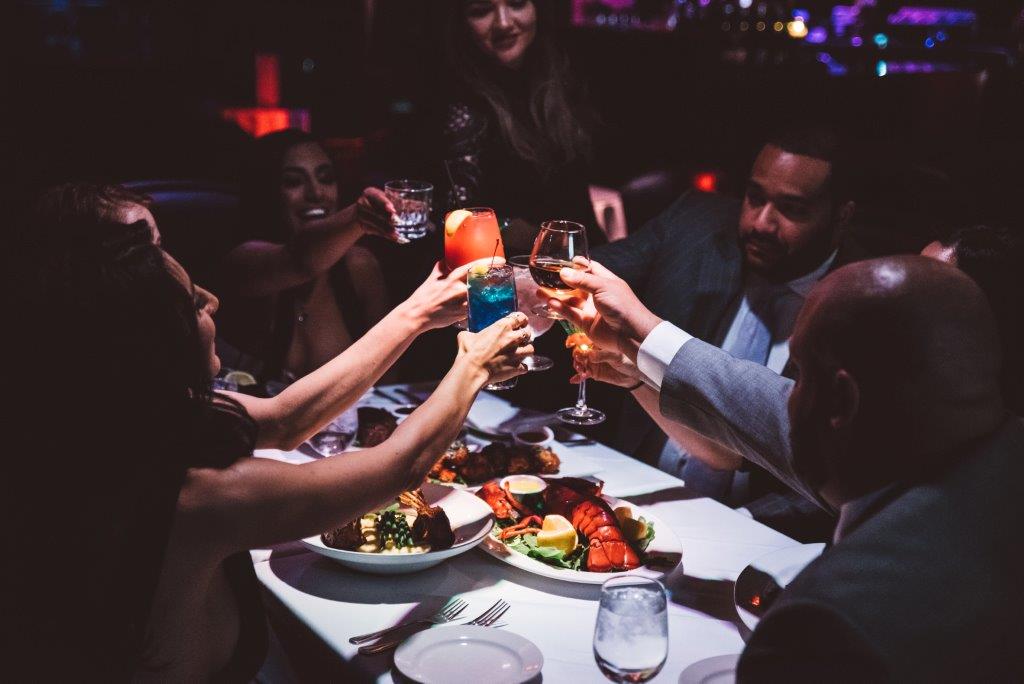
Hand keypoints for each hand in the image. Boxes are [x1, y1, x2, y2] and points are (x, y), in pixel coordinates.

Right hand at [354, 187, 398, 240]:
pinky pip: (376, 232)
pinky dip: (387, 236)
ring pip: (377, 224)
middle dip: (389, 219)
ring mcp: (361, 215)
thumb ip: (399, 201)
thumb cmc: (380, 202)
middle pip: (377, 212)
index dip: (385, 203)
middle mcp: (362, 202)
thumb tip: (419, 205)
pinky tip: (397, 239)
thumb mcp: (386, 198)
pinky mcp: (363, 226)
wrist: (362, 211)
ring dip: (389, 230)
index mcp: (370, 193)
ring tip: (399, 235)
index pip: (377, 197)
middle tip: (399, 222)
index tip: (393, 210)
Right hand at [404, 257, 507, 330]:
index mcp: (452, 278)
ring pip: (481, 297)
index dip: (489, 263)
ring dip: (487, 296)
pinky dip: (478, 307)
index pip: (474, 267)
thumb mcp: (432, 279)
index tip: (501, 261)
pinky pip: (475, 309)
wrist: (417, 314)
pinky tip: (482, 306)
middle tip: (500, 280)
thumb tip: (445, 261)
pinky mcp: (462, 314)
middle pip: (482, 283)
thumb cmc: (423, 296)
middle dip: (492, 281)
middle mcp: (458, 289)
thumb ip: (440, 268)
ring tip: (493, 294)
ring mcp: (461, 303)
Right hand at [457, 312, 532, 383]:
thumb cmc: (469, 352)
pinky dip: (522, 367)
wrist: (473, 370)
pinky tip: (517, 367)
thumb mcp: (466, 336)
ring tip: (520, 352)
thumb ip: (470, 333)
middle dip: (525, 335)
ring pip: (531, 349)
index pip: (520, 317)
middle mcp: (513, 338)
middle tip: (520, 338)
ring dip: (526, 350)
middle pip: (528, 333)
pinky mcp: (517, 367)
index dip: (522, 320)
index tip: (521, 322)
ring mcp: (517, 353)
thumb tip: (466, 335)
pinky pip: (526, 366)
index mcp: (503, 326)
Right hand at [548, 258, 662, 360]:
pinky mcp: (585, 324)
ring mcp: (591, 309)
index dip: (577, 264)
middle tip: (545, 277)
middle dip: (561, 281)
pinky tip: (549, 302)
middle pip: (576, 285)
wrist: (630, 334)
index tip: (564, 260)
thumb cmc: (623, 306)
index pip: (590, 269)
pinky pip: (570, 314)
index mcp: (605, 282)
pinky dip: (559, 308)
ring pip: (569, 300)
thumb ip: (582, 280)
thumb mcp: (603, 286)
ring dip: (555, 295)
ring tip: (540, 290)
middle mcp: (597, 295)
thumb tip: (563, 272)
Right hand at [571, 347, 641, 387]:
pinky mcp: (593, 373)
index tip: (572, 345)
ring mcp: (592, 363)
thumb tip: (590, 356)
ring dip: (578, 367)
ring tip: (581, 371)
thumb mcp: (617, 356)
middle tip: (579, 361)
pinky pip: (583, 374)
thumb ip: (603, 355)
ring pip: (580, 363)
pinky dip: (578, 377)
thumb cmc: (628, 360)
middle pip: (580, 352)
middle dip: (577, 357)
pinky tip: (574, 380)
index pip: (584, 340)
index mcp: (598, 343)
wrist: (633, 375)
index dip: (576, 342)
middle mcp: (593, 352)